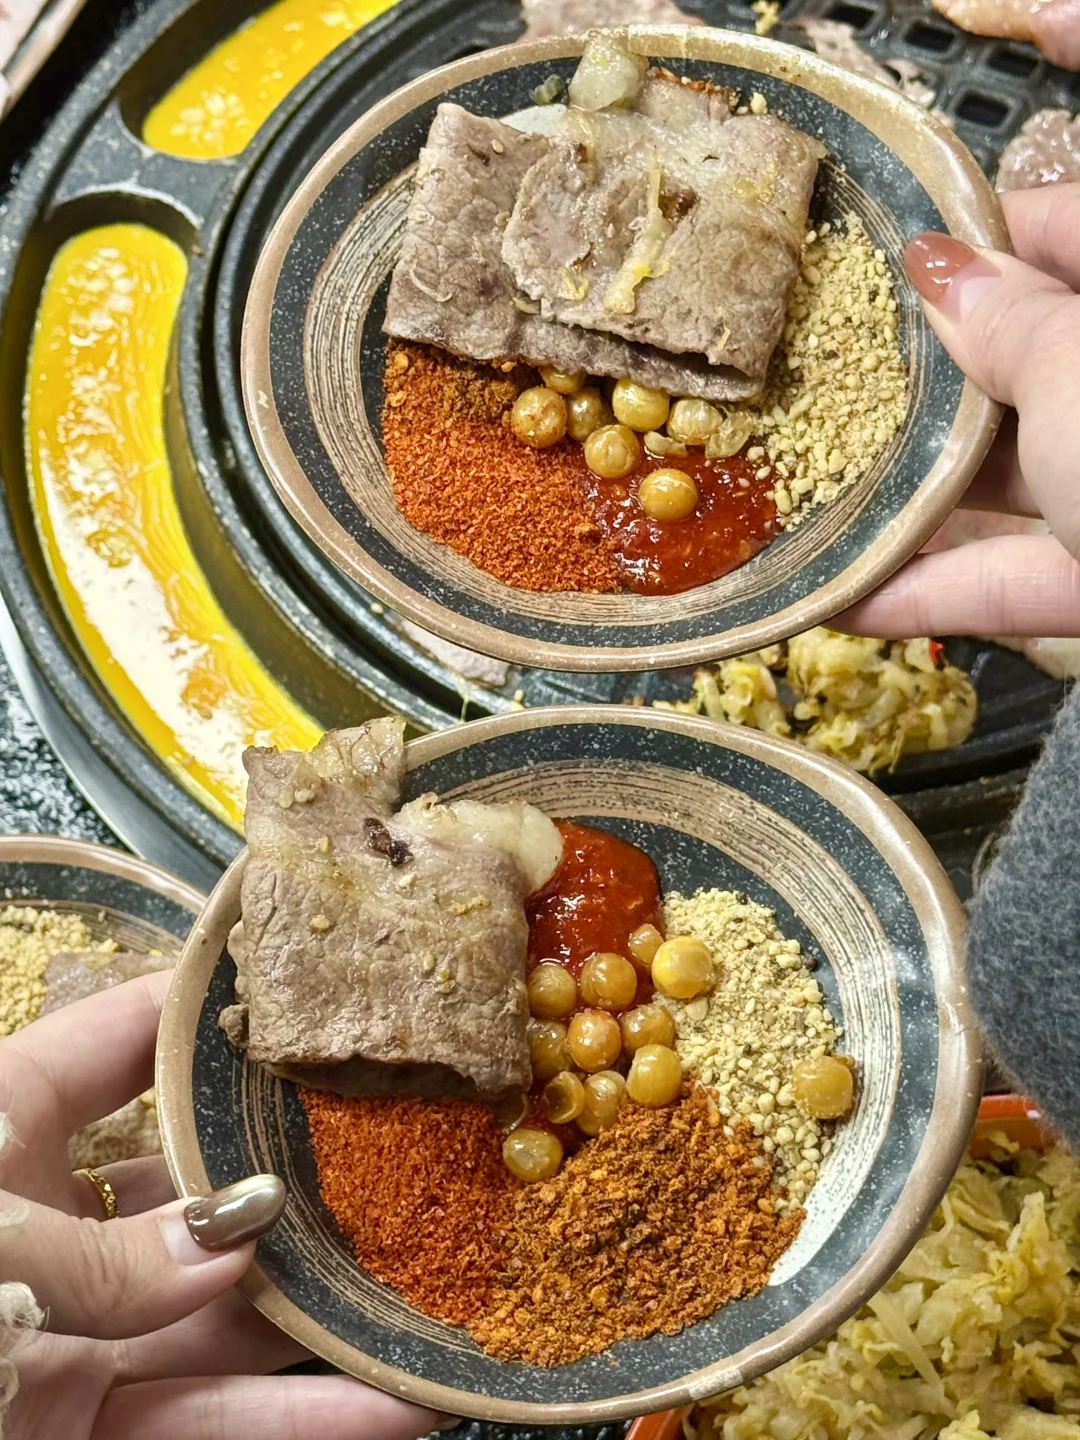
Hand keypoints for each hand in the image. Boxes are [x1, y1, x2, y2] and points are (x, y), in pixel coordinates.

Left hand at [0, 972, 443, 1439]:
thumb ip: (103, 1251)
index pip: (132, 1040)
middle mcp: (52, 1218)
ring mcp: (76, 1332)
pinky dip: (296, 1422)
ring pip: (224, 1315)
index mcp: (5, 1124)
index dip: (222, 1015)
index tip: (329, 997)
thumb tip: (238, 1235)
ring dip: (327, 1322)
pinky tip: (391, 1410)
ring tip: (435, 1302)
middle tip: (416, 1165)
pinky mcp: (87, 1428)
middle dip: (305, 1184)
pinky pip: (205, 1418)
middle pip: (204, 1186)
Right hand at [837, 183, 1079, 639]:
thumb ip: (1007, 321)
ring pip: (1021, 477)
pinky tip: (848, 599)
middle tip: (831, 384)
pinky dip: (942, 591)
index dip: (971, 242)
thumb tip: (938, 268)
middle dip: (929, 384)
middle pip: (1029, 363)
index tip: (882, 266)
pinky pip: (1021, 574)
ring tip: (819, 496)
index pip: (1063, 226)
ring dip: (917, 497)